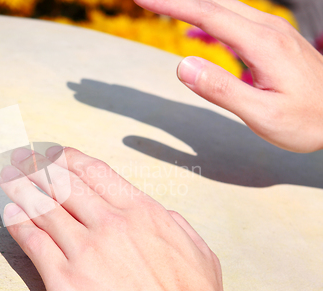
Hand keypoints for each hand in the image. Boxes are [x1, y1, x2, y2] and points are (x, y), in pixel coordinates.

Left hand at [0, 147, 225, 290]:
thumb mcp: (197, 251)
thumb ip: (173, 224)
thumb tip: (157, 210)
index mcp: (142, 212)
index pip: (94, 172)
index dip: (68, 157)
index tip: (54, 153)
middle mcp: (110, 223)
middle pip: (62, 184)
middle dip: (37, 166)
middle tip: (21, 158)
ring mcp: (85, 250)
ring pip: (43, 207)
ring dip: (20, 187)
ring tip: (6, 177)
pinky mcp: (65, 280)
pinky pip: (34, 242)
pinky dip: (18, 223)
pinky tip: (8, 212)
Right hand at [135, 0, 322, 152]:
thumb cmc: (307, 120)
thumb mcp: (262, 114)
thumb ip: (221, 89)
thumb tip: (182, 65)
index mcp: (262, 44)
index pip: (208, 14)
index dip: (172, 4)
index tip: (143, 0)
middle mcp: (268, 29)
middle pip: (214, 3)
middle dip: (177, 0)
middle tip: (146, 1)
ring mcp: (272, 32)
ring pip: (224, 7)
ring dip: (192, 7)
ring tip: (163, 10)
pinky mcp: (273, 40)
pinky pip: (235, 21)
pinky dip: (208, 21)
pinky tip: (193, 33)